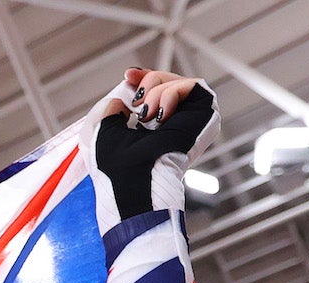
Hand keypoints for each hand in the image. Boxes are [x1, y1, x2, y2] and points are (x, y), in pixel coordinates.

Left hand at [84, 67, 217, 225]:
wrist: (134, 180)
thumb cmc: (115, 166)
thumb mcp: (103, 131)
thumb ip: (111, 110)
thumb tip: (122, 99)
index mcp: (153, 130)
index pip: (154, 93)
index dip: (143, 79)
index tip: (129, 75)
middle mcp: (174, 125)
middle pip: (166, 82)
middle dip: (148, 82)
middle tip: (137, 102)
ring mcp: (191, 120)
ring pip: (177, 82)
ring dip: (156, 92)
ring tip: (147, 116)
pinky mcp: (205, 114)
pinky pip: (191, 85)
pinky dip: (170, 94)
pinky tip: (160, 116)